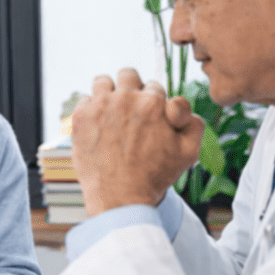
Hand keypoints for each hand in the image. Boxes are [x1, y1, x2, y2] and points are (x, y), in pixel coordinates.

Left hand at [72, 68, 203, 215]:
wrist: (120, 198)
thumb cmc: (154, 176)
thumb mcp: (189, 152)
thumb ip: (194, 122)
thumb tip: (179, 105)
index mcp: (153, 102)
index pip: (153, 86)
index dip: (153, 102)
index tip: (149, 117)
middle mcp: (126, 98)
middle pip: (128, 75)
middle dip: (131, 90)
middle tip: (129, 111)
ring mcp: (100, 106)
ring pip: (103, 81)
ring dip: (108, 93)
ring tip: (111, 113)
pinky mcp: (81, 117)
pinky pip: (84, 98)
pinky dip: (89, 109)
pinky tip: (96, 125)